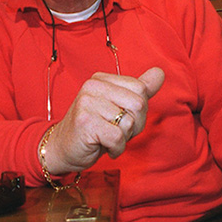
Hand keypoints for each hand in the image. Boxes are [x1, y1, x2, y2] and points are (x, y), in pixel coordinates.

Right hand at [44, 67, 164, 174]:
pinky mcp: (85, 122)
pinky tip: (104, 147)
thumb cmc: (94, 129)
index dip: (139, 111)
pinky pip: (117, 137)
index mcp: (102, 79)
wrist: (62, 149)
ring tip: (107, 139)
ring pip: (129, 123)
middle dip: (135, 126)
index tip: (123, 119)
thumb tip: (159, 72)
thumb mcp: (118, 107)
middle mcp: (92, 86)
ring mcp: (87, 103)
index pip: (140, 89)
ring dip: (124, 139)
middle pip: (138, 104)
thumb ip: (139, 90)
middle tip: (117, 132)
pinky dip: (116, 148)